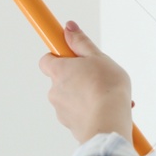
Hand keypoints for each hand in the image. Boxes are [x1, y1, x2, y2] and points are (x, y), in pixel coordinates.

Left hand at [38, 21, 132, 143]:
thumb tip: (68, 28)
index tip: (71, 55)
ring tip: (107, 95)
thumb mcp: (98, 57)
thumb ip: (81, 42)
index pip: (46, 60)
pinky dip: (90, 111)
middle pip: (62, 80)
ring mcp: (61, 111)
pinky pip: (78, 114)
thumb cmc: (106, 90)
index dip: (59, 56)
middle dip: (78, 78)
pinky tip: (107, 109)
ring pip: (72, 98)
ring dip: (86, 95)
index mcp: (59, 72)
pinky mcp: (71, 127)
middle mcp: (55, 91)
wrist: (109, 125)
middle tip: (97, 76)